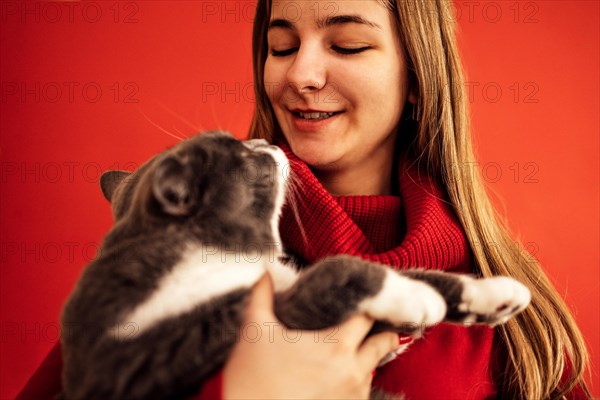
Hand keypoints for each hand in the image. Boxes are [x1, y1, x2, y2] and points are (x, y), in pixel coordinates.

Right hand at [223, 274, 400, 399]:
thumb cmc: (250, 376)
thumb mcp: (255, 329)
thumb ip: (261, 293)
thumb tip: (264, 270)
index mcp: (336, 346)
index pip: (367, 318)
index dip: (369, 305)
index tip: (368, 298)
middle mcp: (353, 372)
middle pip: (382, 345)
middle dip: (383, 333)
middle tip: (380, 322)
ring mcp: (352, 397)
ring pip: (372, 371)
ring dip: (366, 358)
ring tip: (355, 348)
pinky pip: (361, 393)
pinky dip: (355, 381)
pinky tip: (340, 374)